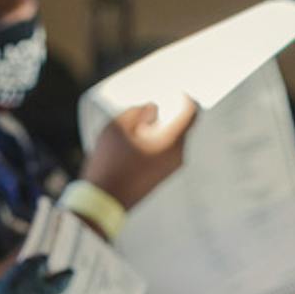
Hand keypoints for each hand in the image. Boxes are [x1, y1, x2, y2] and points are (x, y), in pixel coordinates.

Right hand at [81, 97, 198, 208]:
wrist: (103, 202)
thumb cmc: (109, 162)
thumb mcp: (117, 127)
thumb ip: (139, 111)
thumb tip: (154, 110)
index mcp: (171, 142)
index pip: (191, 113)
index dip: (185, 98)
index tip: (174, 91)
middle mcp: (177, 156)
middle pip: (182, 126)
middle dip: (170, 113)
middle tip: (156, 102)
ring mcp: (170, 169)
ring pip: (172, 140)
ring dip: (161, 129)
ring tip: (140, 121)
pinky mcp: (161, 178)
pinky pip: (165, 152)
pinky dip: (156, 142)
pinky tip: (137, 139)